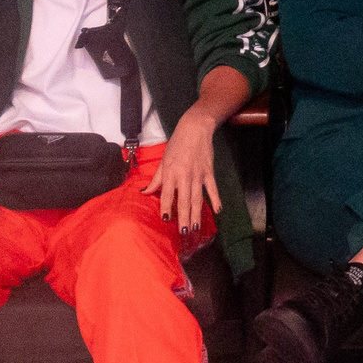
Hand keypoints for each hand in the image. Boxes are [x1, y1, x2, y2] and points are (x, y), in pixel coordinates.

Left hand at [143, 112, 221, 231]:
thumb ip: (156, 180)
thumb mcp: (163, 161)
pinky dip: (215, 199)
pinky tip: (217, 210)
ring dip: (197, 214)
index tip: (166, 220)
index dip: (166, 208)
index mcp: (170, 174)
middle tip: (184, 232)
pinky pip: (212, 188)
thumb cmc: (176, 145)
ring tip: (196, 227)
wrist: (194, 130)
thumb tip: (144, 193)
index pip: (167, 195)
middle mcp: (184, 176)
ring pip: (198, 198)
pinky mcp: (209, 172)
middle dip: (184, 217)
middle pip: (184, 201)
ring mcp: (198, 175)